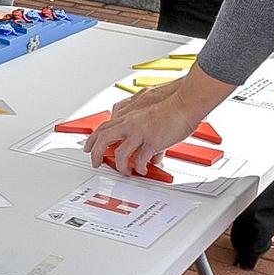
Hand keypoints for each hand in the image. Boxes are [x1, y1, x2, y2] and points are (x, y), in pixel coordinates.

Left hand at [84, 80, 199, 176]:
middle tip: (96, 163)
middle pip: (104, 138)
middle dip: (96, 153)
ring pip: (120, 153)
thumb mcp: (150, 116)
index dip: (93, 139)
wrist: (185, 103)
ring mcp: (141, 132)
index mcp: (129, 116)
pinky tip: (142, 169)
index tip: (88, 147)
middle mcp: (131, 123)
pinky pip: (141, 159)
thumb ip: (144, 129)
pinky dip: (140, 167)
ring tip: (124, 171)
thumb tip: (146, 145)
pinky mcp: (153, 141)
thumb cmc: (172, 106)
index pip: (104, 127)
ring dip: (120, 165)